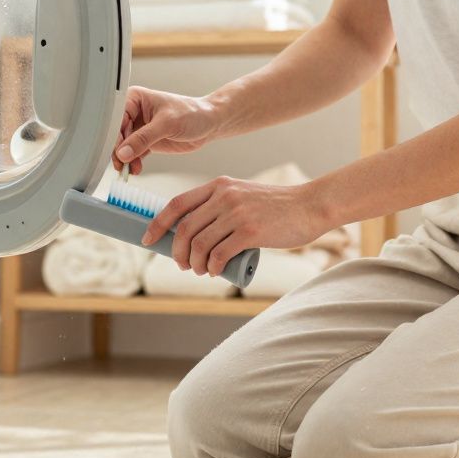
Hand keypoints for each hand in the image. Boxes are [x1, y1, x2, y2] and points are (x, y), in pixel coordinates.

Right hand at [113, 87, 220, 173]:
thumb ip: (143, 138)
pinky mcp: (146, 141)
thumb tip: (124, 151)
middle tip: (121, 164)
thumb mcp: (166, 124)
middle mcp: (134, 112)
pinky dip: (133, 162)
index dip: (115, 136)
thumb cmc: (192, 113)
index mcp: (135, 99)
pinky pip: (133, 154)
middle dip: (119, 150)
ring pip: (124, 146)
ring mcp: (139, 128)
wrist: (209, 123)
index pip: (117, 119)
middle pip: (118, 134)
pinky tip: (136, 168)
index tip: (116, 151)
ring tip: (129, 169)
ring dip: (125, 159)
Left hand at [143, 177, 334, 276]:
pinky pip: (219, 254)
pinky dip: (212, 267)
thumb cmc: (276, 207)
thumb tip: (193, 235)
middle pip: (185, 228)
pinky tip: (215, 272)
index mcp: (218, 185)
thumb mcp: (242, 195)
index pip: (177, 204)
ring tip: (201, 271)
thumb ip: (220, 206)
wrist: (310, 206)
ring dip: (194, 263)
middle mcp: (224, 196)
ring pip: (199, 244)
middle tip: (182, 265)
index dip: (158, 223)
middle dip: (177, 252)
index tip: (148, 239)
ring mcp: (236, 213)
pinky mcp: (250, 231)